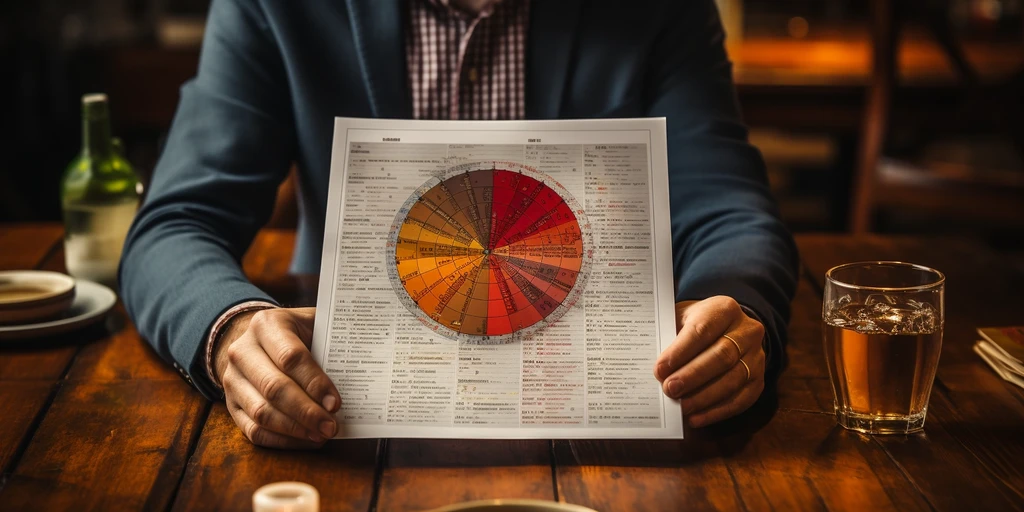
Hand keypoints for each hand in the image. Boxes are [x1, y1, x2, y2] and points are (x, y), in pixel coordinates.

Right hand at [213, 307, 340, 447]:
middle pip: (274, 388)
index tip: (335, 403)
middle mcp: (242, 351)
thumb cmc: (297, 333)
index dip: (315, 383)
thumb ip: (331, 342)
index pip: (290, 358)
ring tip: (321, 435)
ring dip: (295, 429)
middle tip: (331, 426)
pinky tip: (305, 440)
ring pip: (261, 413)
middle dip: (306, 412)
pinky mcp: (231, 405)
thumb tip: (362, 370)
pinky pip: (253, 431)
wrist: (259, 339)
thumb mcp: (312, 324)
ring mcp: (232, 379)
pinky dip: (282, 440)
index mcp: (266, 325)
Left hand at [653, 296, 765, 427]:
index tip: (660, 369)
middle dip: (692, 376)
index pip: (702, 330)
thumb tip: (655, 368)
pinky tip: (697, 418)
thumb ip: (670, 336)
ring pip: (733, 379)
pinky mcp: (758, 379)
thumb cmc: (697, 325)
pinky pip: (741, 399)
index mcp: (724, 310)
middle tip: (669, 389)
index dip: (681, 351)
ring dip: (704, 397)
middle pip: (721, 356)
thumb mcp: (683, 318)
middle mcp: (747, 331)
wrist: (728, 328)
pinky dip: (717, 411)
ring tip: (681, 407)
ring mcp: (756, 356)